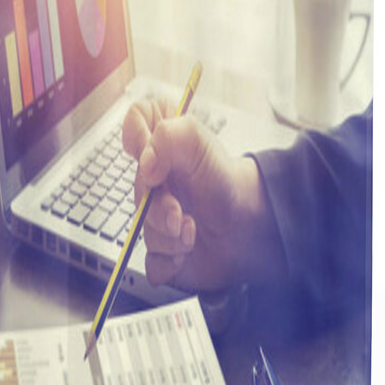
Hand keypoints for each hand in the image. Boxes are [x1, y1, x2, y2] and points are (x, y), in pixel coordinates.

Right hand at [122, 97, 275, 289]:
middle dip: (159, 206)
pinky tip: (185, 254)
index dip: (137, 138)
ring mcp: (157, 214)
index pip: (134, 122)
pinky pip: (151, 262)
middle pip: (135, 189)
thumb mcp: (200, 143)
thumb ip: (168, 138)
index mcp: (162, 149)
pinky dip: (168, 262)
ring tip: (192, 231)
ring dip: (169, 237)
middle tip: (180, 211)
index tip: (153, 158)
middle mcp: (155, 180)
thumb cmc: (226, 182)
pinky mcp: (162, 248)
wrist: (250, 227)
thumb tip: (145, 165)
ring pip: (142, 230)